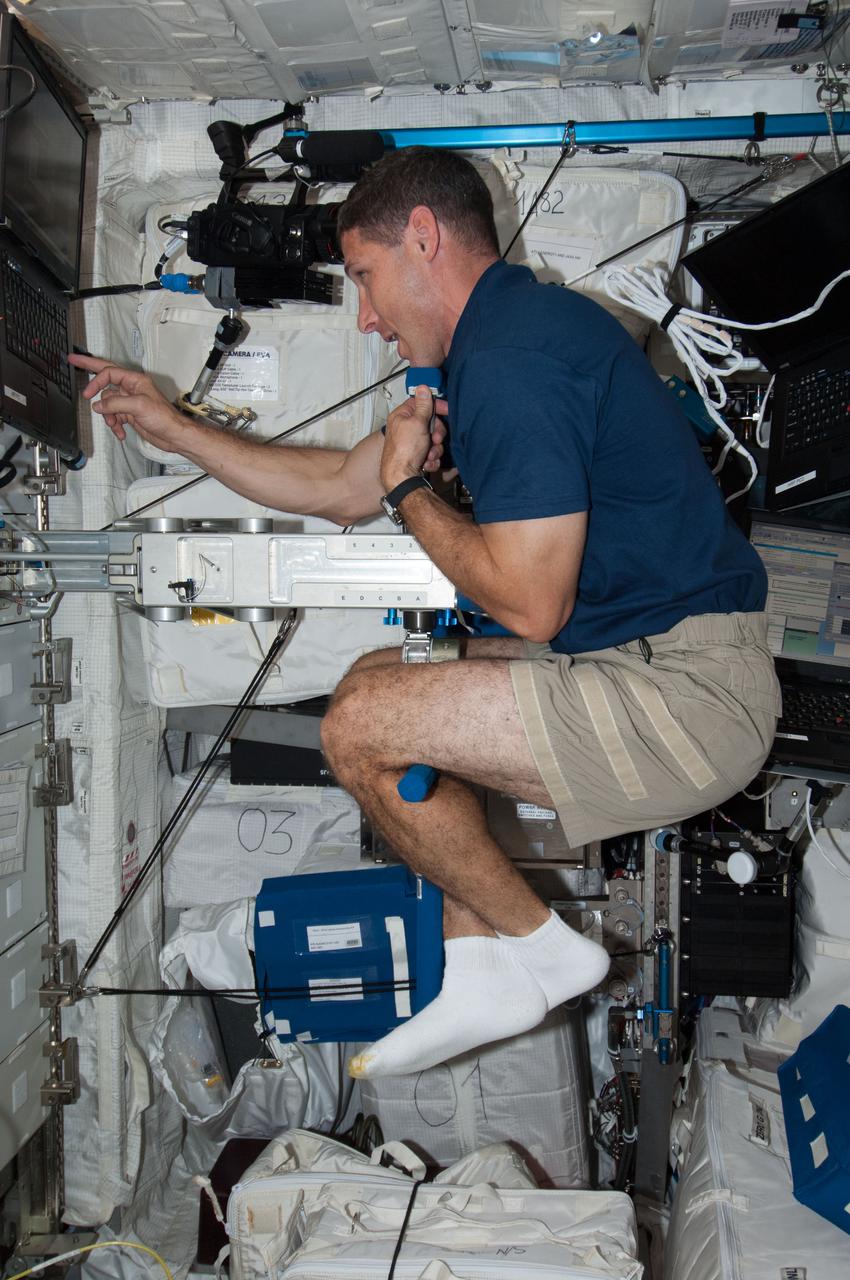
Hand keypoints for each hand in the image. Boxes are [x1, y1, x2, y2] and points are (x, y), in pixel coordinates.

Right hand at [67, 353, 192, 450]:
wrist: (173, 435)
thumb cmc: (165, 418)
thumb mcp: (139, 406)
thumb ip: (115, 403)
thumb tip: (99, 405)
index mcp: (135, 381)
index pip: (109, 373)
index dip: (96, 381)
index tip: (87, 393)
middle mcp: (131, 389)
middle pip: (105, 377)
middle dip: (90, 371)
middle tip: (73, 360)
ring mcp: (129, 402)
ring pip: (108, 403)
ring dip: (108, 415)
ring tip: (114, 423)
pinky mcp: (130, 414)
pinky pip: (114, 416)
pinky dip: (114, 424)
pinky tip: (119, 431)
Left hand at [381, 386, 446, 490]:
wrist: (403, 478)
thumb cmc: (405, 451)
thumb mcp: (417, 422)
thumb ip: (423, 405)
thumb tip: (423, 388)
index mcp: (401, 416)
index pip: (421, 403)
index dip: (435, 407)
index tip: (446, 411)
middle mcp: (405, 429)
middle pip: (430, 423)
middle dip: (436, 433)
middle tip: (434, 439)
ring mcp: (411, 444)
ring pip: (433, 440)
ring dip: (435, 449)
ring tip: (428, 455)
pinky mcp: (416, 456)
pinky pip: (431, 453)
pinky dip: (431, 459)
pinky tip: (425, 463)